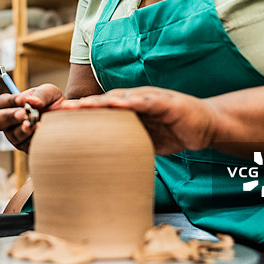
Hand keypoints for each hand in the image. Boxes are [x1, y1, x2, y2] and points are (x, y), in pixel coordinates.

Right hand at [0, 83, 65, 151]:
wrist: (68, 121)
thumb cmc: (54, 104)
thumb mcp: (50, 93)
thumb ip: (41, 94)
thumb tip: (31, 101)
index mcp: (12, 105)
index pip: (2, 102)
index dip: (10, 101)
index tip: (23, 100)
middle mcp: (11, 123)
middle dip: (9, 117)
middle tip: (23, 114)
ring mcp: (18, 137)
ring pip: (13, 136)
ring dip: (23, 130)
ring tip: (36, 125)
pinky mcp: (28, 149)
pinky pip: (27, 146)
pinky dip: (35, 139)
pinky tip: (43, 133)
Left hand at [59, 87, 217, 154]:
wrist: (205, 126)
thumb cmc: (174, 132)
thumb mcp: (145, 141)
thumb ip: (126, 145)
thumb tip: (103, 164)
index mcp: (127, 110)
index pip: (98, 110)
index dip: (79, 114)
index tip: (57, 119)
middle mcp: (134, 100)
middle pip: (103, 102)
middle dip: (81, 106)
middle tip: (59, 111)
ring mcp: (149, 99)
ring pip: (120, 98)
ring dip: (100, 102)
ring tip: (81, 106)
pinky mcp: (165, 102)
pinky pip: (146, 101)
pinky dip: (132, 102)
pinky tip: (119, 104)